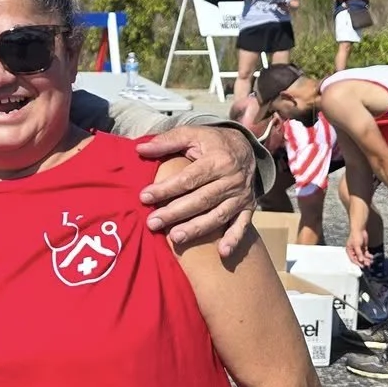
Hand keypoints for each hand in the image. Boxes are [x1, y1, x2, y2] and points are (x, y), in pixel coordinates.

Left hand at [139, 126, 256, 255]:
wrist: (246, 148)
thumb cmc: (212, 142)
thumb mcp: (192, 134)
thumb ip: (167, 141)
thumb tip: (140, 149)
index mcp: (217, 160)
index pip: (188, 178)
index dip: (166, 188)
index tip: (144, 197)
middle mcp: (231, 179)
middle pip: (201, 199)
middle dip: (175, 213)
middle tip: (153, 223)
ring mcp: (240, 196)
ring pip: (218, 215)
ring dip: (197, 229)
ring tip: (175, 238)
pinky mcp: (247, 207)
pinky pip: (242, 225)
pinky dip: (234, 239)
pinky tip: (222, 252)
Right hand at [346, 228, 370, 268]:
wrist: (360, 229)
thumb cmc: (355, 236)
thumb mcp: (357, 246)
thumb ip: (359, 253)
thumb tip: (361, 260)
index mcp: (349, 251)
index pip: (353, 259)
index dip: (358, 263)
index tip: (363, 266)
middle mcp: (353, 251)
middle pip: (358, 258)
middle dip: (363, 262)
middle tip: (368, 264)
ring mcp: (358, 249)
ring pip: (363, 256)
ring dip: (367, 259)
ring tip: (371, 261)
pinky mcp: (363, 248)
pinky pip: (366, 253)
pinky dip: (368, 256)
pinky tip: (371, 257)